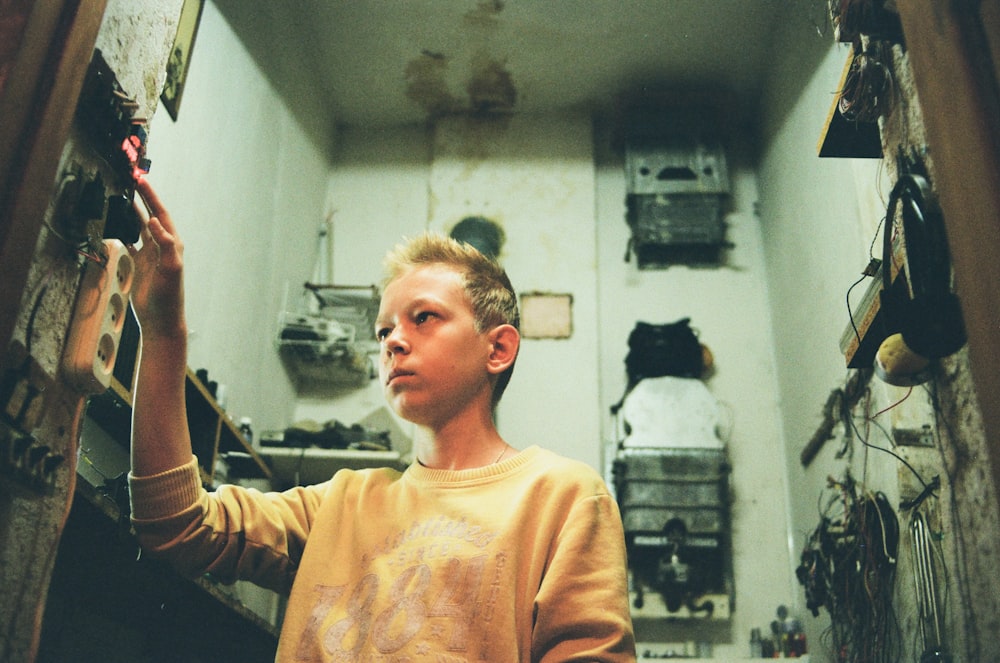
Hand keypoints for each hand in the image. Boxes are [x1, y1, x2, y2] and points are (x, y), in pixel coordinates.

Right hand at [129, 178, 185, 340]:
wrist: (161, 318)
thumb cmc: (169, 295)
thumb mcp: (170, 268)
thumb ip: (165, 244)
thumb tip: (154, 221)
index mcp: (172, 244)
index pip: (160, 214)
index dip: (151, 197)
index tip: (141, 180)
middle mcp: (162, 246)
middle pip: (151, 215)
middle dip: (143, 198)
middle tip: (132, 180)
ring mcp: (150, 254)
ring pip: (140, 227)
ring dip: (133, 211)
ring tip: (123, 195)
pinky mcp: (140, 264)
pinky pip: (131, 243)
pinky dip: (123, 231)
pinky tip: (116, 224)